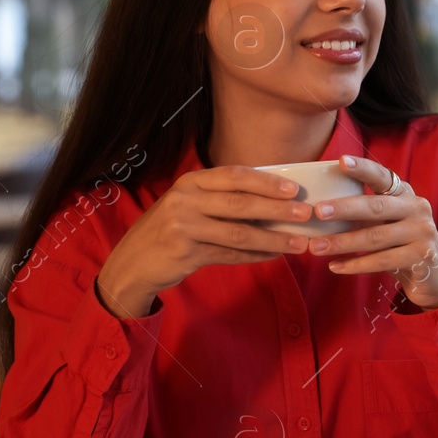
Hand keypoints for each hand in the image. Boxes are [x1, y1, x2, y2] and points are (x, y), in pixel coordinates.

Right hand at [96, 166, 313, 317]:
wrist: (132, 262)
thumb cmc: (168, 229)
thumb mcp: (187, 205)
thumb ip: (219, 199)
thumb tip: (271, 201)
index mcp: (189, 182)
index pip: (234, 176)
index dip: (266, 181)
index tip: (294, 189)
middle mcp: (185, 200)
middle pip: (240, 204)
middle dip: (277, 209)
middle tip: (305, 214)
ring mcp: (183, 227)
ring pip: (239, 234)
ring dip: (273, 239)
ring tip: (299, 242)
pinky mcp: (185, 253)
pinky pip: (229, 255)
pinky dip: (255, 257)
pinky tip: (274, 256)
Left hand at [305, 154, 437, 310]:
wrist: (434, 275)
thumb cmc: (401, 243)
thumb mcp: (389, 221)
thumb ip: (366, 211)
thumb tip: (320, 207)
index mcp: (405, 193)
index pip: (382, 176)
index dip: (363, 169)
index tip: (341, 161)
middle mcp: (416, 208)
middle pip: (376, 207)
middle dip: (344, 208)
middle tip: (317, 211)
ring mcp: (422, 232)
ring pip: (375, 237)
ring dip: (342, 242)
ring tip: (316, 247)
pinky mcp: (422, 257)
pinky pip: (382, 261)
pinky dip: (356, 264)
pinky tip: (335, 266)